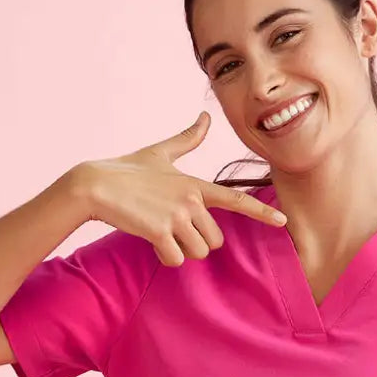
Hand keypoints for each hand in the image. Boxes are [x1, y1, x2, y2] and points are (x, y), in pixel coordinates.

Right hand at [65, 111, 288, 266]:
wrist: (93, 185)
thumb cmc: (125, 169)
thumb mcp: (159, 153)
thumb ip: (187, 139)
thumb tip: (205, 117)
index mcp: (194, 183)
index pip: (235, 198)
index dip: (261, 212)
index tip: (283, 221)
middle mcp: (190, 199)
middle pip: (214, 240)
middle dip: (197, 242)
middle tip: (173, 230)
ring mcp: (176, 216)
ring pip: (197, 252)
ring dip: (180, 250)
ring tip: (160, 233)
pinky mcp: (159, 231)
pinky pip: (175, 259)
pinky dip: (164, 256)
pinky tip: (150, 240)